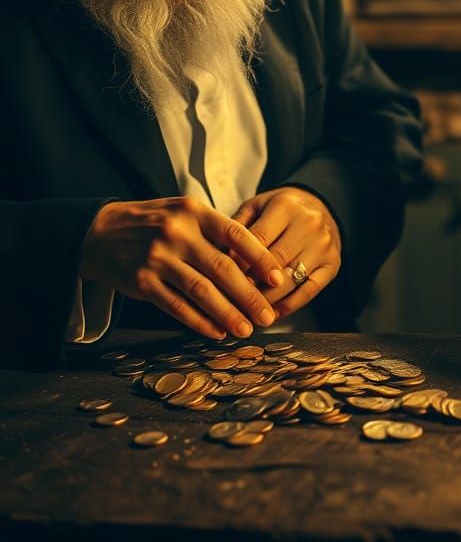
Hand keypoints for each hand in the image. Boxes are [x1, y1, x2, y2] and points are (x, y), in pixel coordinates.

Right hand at [80, 195, 283, 339]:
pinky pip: (176, 306)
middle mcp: (177, 233)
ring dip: (228, 313)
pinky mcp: (142, 282)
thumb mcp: (185, 213)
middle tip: (267, 315)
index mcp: (194, 212)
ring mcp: (158, 258)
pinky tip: (217, 331)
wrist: (100, 232)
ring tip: (246, 329)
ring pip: (202, 291)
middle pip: (223, 268)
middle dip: (249, 295)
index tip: (278, 278)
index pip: (236, 234)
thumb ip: (215, 232)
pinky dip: (199, 321)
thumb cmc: (155, 223)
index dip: (260, 258)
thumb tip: (255, 263)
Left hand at [233, 187, 341, 319]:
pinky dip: (289, 307)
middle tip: (230, 300)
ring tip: (246, 312)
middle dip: (249, 284)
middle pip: (274, 262)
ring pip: (290, 280)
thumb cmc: (280, 210)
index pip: (257, 239)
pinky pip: (309, 291)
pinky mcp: (332, 264)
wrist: (319, 206)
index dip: (237, 261)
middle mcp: (309, 225)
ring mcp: (323, 246)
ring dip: (266, 301)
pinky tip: (272, 314)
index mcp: (286, 207)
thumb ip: (237, 225)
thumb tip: (218, 255)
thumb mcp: (257, 206)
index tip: (220, 279)